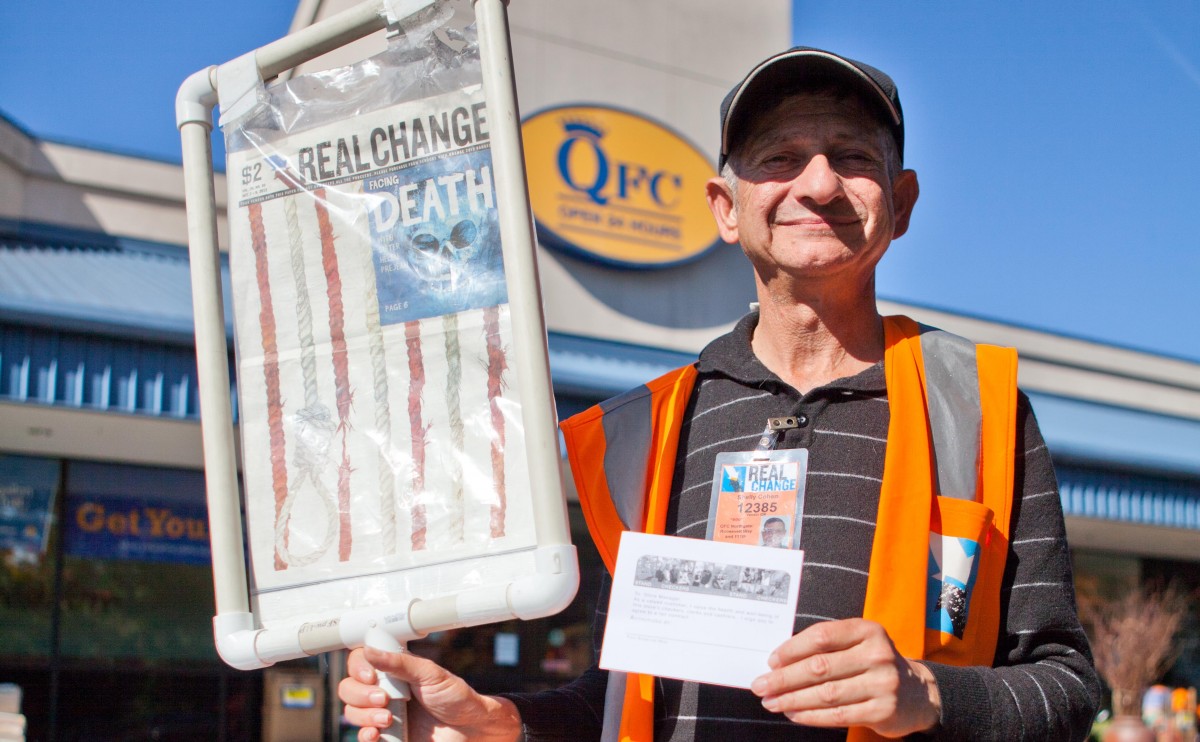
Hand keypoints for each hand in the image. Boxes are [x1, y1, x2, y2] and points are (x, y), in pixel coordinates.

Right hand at [339, 646, 522, 741]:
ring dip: (364, 715)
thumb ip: (400, 663)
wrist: (470, 730)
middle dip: (361, 695)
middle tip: (384, 700)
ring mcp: (382, 713)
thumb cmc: (455, 698)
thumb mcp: (431, 674)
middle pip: (349, 688)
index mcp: (393, 671)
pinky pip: (361, 735)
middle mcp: (383, 690)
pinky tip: (375, 734)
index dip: (358, 667)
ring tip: (388, 719)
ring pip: (351, 712)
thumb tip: (371, 650)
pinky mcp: (385, 735)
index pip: (360, 662)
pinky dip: (363, 734)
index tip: (371, 676)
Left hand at [749, 618, 939, 737]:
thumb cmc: (874, 664)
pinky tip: (794, 714)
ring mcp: (882, 683)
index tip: (771, 661)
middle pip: (820, 666)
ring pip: (826, 693)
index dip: (792, 649)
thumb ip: (827, 647)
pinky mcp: (883, 710)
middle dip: (784, 678)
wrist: (918, 694)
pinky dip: (812, 715)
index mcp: (868, 630)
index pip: (822, 636)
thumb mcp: (858, 645)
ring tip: (773, 702)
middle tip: (761, 685)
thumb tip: (780, 662)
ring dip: (793, 699)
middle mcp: (877, 654)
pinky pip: (838, 715)